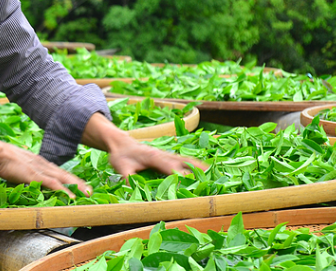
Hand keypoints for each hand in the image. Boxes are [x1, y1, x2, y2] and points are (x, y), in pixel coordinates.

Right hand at [0, 138, 91, 197]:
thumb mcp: (13, 162)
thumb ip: (20, 168)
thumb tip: (20, 172)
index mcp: (36, 161)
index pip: (55, 171)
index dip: (67, 178)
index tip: (76, 184)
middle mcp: (41, 163)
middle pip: (63, 174)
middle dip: (77, 182)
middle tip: (89, 190)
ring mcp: (39, 169)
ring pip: (62, 178)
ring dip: (76, 186)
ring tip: (87, 194)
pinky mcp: (34, 175)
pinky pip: (53, 184)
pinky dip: (64, 190)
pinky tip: (72, 197)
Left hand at [81, 112, 207, 178]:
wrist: (120, 142)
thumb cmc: (120, 156)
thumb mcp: (121, 168)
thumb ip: (129, 179)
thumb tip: (135, 193)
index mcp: (154, 157)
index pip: (172, 169)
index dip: (182, 177)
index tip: (192, 187)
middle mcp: (164, 155)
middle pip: (184, 163)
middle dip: (198, 172)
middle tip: (212, 181)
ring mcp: (167, 154)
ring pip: (187, 160)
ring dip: (200, 167)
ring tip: (216, 173)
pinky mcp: (167, 156)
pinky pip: (184, 159)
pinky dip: (195, 164)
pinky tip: (205, 169)